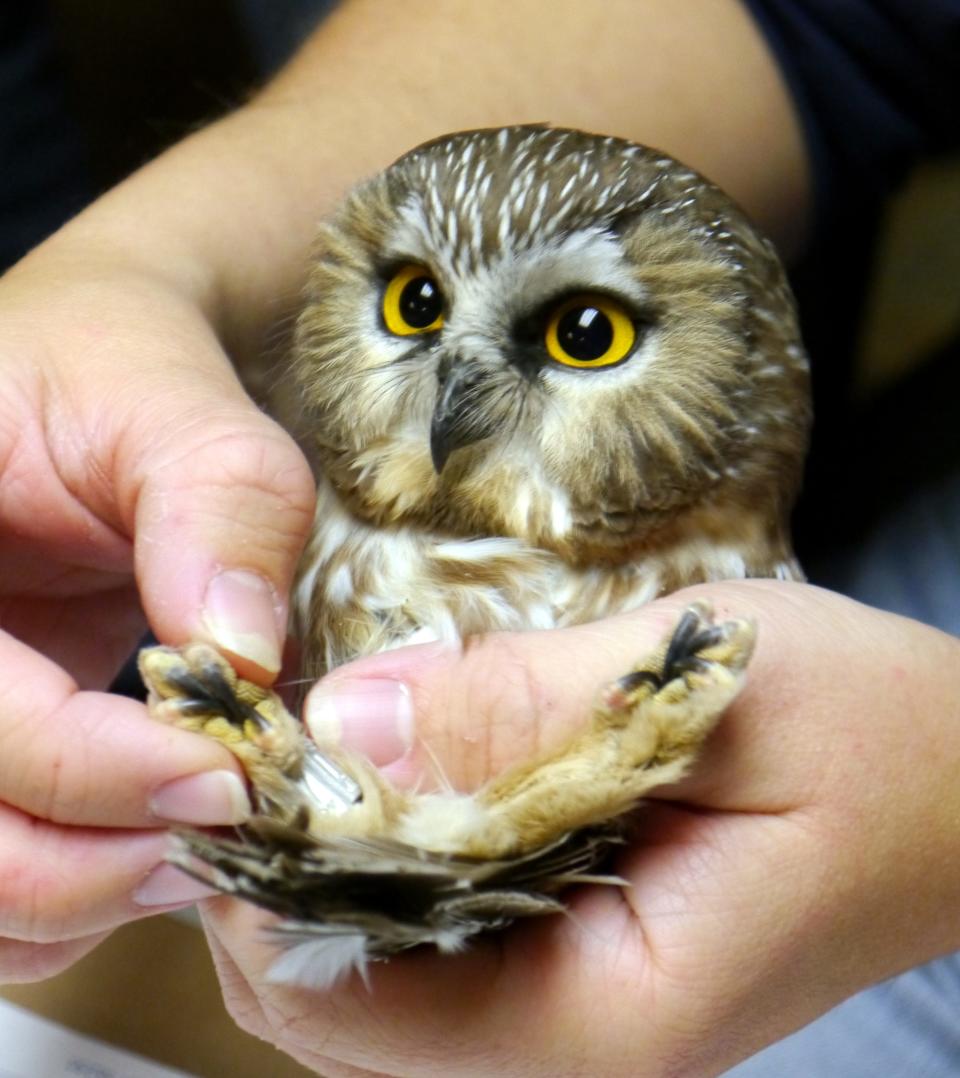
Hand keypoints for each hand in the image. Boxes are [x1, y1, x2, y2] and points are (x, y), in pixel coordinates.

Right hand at [0, 235, 314, 981]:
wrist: (101, 381)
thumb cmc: (117, 367)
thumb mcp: (171, 405)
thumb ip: (217, 508)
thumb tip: (245, 655)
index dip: (100, 769)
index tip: (232, 773)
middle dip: (91, 859)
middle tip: (224, 822)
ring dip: (90, 893)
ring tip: (201, 837)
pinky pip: (3, 878)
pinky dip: (79, 895)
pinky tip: (158, 842)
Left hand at [199, 580, 959, 1076]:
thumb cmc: (871, 732)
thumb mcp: (706, 684)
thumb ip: (526, 708)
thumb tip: (347, 727)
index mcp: (606, 1015)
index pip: (355, 1007)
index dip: (267, 886)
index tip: (244, 765)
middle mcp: (573, 1050)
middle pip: (341, 1012)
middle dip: (277, 878)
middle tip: (268, 746)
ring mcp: (571, 1018)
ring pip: (371, 984)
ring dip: (322, 869)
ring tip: (317, 752)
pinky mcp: (574, 967)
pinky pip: (430, 944)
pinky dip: (384, 865)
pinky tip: (392, 781)